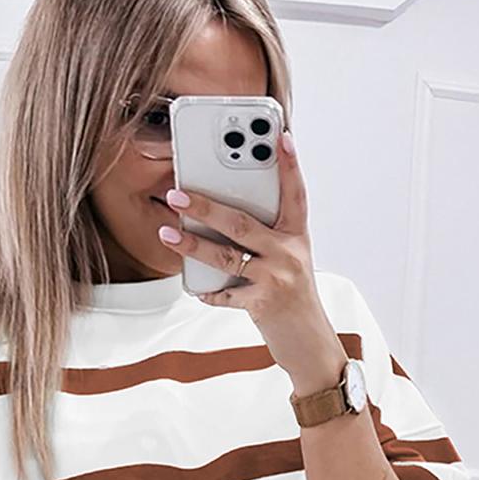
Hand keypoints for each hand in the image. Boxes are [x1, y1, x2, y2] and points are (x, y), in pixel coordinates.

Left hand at [158, 129, 344, 392]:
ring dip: (192, 245)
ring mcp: (276, 279)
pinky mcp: (263, 305)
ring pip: (227, 256)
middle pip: (242, 222)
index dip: (290, 164)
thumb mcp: (290, 260)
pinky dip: (208, 291)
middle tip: (177, 194)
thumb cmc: (293, 296)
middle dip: (206, 207)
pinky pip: (226, 294)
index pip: (295, 193)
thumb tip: (221, 216)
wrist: (311, 344)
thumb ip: (267, 237)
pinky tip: (194, 287)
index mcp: (296, 236)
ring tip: (167, 232)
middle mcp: (289, 253)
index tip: (281, 135)